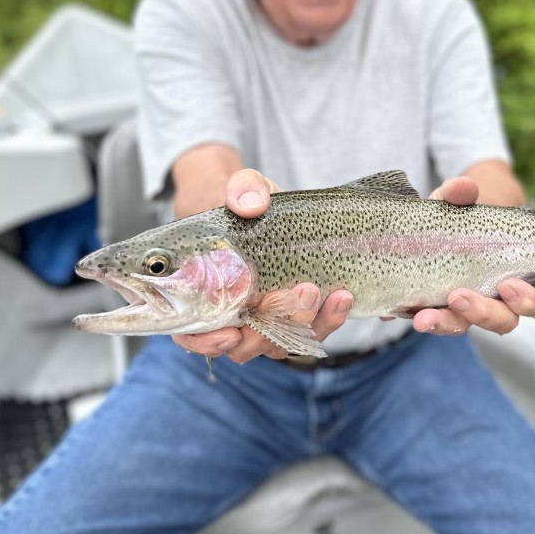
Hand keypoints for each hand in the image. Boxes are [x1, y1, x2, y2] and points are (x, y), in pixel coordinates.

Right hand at [171, 168, 352, 362]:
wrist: (276, 208)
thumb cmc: (247, 202)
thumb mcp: (244, 187)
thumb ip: (242, 189)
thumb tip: (250, 205)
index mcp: (203, 295)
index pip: (193, 336)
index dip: (207, 343)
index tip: (230, 333)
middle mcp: (233, 317)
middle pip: (245, 346)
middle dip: (270, 329)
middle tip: (294, 291)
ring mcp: (267, 321)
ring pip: (282, 343)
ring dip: (303, 324)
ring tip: (319, 290)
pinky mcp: (299, 316)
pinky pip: (312, 330)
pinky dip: (328, 319)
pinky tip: (342, 296)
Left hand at [414, 176, 534, 336]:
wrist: (431, 222)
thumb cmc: (462, 215)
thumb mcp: (459, 202)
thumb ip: (461, 194)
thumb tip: (463, 187)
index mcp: (520, 278)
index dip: (528, 300)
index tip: (507, 286)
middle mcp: (496, 301)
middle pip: (503, 321)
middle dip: (483, 313)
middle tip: (459, 297)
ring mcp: (466, 309)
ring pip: (465, 326)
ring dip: (446, 322)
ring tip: (424, 317)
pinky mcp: (437, 310)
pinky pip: (433, 321)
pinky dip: (420, 317)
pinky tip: (401, 312)